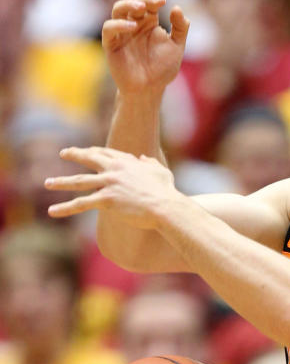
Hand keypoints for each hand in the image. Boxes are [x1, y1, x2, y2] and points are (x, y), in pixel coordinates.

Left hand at [45, 146, 178, 227]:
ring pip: (79, 182)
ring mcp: (108, 183)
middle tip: (63, 153)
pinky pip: (81, 204)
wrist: (164, 206)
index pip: (105, 153)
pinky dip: (65, 208)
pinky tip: (53, 211)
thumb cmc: (166, 191)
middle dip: (74, 155)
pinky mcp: (106, 200)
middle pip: (89, 159)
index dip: (94, 152)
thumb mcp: (160, 171)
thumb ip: (150, 162)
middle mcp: (113, 169)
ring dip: (61, 182)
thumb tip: (144, 158)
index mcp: (126, 161)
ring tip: (48, 183)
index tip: (87, 151)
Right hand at [102, 0, 188, 95]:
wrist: (149, 90)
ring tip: (141, 7)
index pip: (149, 0)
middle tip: (155, 2)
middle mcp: (134, 23)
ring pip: (118, 9)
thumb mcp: (176, 47)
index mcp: (149, 21)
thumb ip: (180, 28)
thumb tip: (177, 8)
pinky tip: (132, 27)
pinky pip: (109, 28)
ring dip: (128, 4)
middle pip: (134, 2)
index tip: (163, 0)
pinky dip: (118, 24)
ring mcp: (122, 32)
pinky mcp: (111, 44)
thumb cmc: (162, 69)